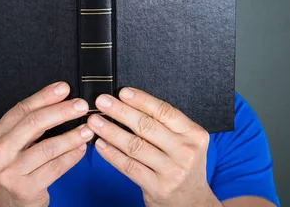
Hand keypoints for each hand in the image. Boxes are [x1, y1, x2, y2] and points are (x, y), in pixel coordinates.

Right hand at [0, 81, 93, 206]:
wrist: (0, 206)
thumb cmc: (10, 170)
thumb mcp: (7, 146)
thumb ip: (26, 127)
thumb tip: (59, 101)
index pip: (21, 110)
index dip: (45, 96)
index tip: (64, 88)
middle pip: (34, 124)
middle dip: (62, 111)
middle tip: (81, 106)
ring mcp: (10, 172)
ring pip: (48, 147)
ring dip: (72, 136)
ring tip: (88, 129)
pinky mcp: (25, 189)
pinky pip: (55, 167)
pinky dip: (71, 156)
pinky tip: (81, 149)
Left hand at [87, 88, 220, 206]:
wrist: (192, 201)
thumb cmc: (182, 164)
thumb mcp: (185, 141)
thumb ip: (165, 125)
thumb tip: (129, 102)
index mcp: (194, 134)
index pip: (164, 111)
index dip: (141, 100)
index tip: (123, 92)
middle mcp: (185, 151)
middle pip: (147, 126)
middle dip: (120, 111)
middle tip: (102, 102)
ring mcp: (172, 171)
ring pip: (135, 146)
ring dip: (111, 131)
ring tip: (95, 121)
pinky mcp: (158, 187)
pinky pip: (129, 166)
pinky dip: (112, 154)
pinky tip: (100, 144)